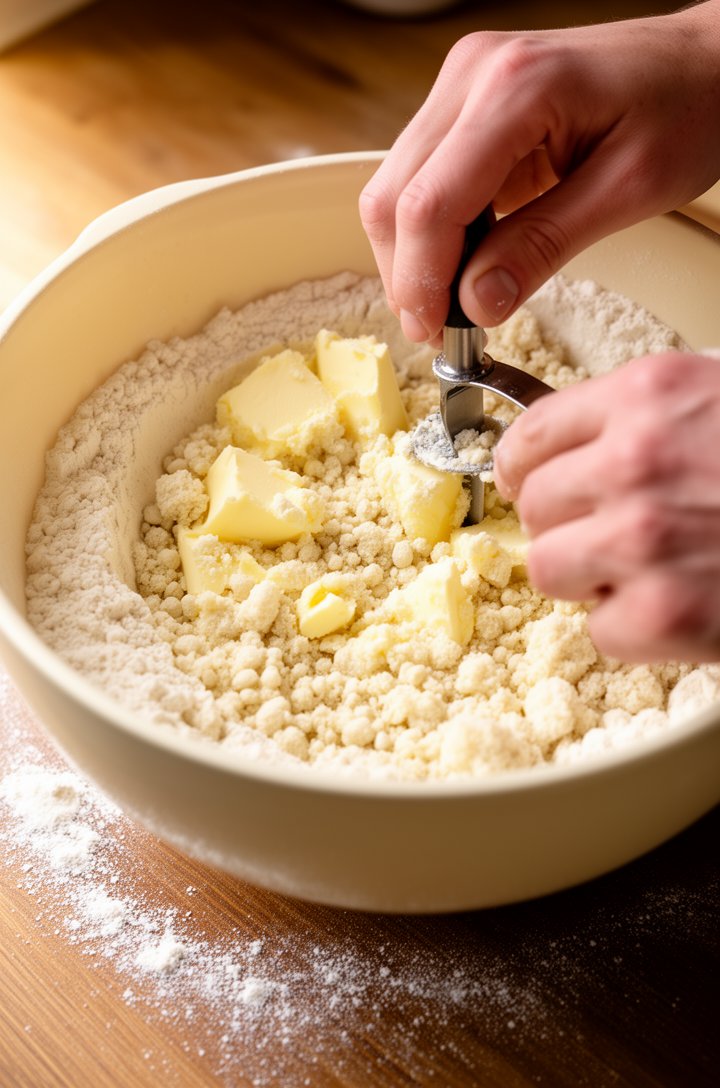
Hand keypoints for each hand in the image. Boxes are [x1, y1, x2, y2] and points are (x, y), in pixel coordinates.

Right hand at [359, 4, 719, 344]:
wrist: (705, 60)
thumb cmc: (688, 108)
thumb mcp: (629, 189)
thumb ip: (544, 246)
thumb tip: (477, 303)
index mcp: (515, 87)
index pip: (430, 203)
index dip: (421, 280)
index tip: (435, 333)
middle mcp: (473, 74)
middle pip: (394, 196)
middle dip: (408, 274)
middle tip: (440, 331)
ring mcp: (462, 82)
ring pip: (394, 188)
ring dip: (413, 255)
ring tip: (452, 303)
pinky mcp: (463, 100)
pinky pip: (420, 176)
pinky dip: (430, 230)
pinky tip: (464, 260)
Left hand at [493, 352, 719, 662]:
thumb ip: (645, 415)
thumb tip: (575, 446)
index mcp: (650, 395)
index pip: (530, 435)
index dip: (523, 466)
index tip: (525, 481)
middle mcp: (634, 461)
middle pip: (534, 506)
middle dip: (565, 522)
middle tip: (605, 531)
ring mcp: (642, 540)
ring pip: (549, 569)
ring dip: (588, 576)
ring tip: (644, 570)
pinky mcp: (662, 613)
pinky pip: (600, 629)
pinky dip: (632, 629)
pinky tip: (679, 604)